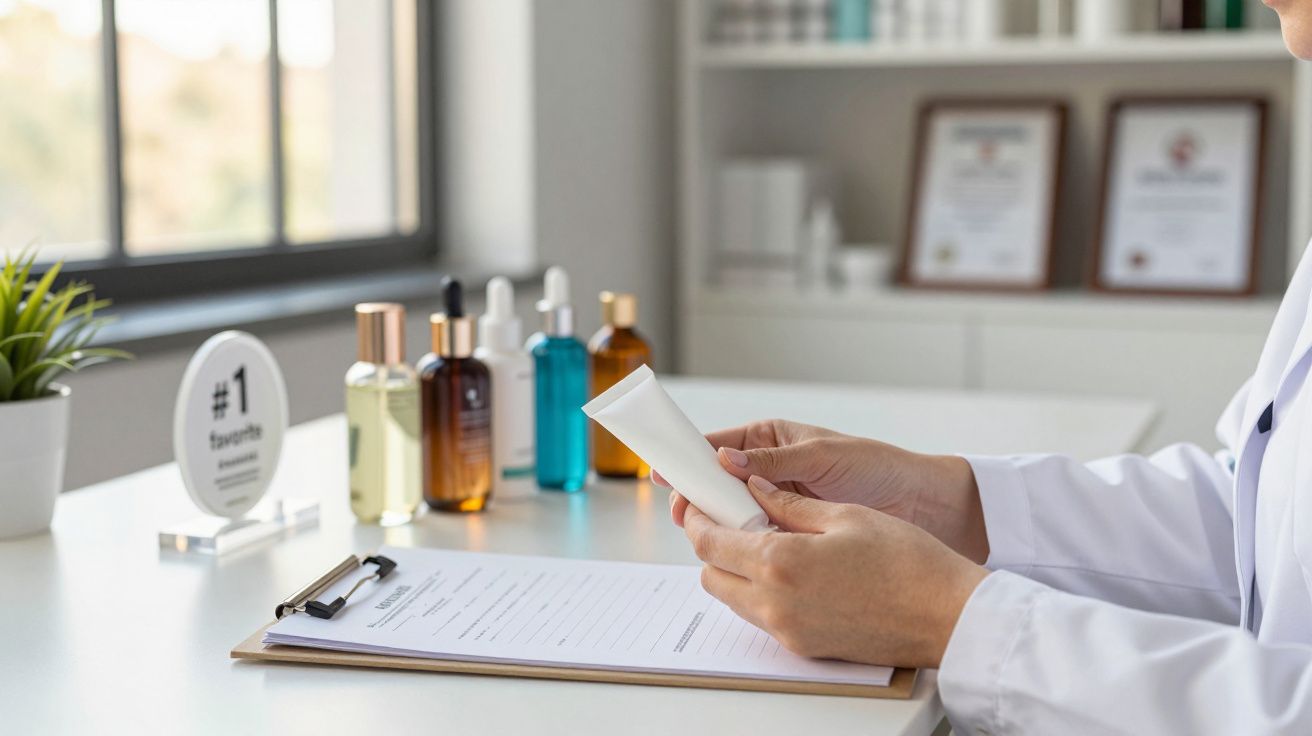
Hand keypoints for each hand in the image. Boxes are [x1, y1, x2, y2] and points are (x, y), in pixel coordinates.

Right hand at [654, 419, 987, 562]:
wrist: (919, 504)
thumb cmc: (875, 466)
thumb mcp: (822, 456)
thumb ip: (774, 461)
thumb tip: (726, 457)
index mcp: (769, 440)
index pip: (717, 447)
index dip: (688, 459)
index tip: (665, 471)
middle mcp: (766, 471)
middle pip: (716, 484)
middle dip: (698, 496)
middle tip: (684, 513)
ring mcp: (776, 503)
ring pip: (732, 513)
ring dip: (719, 522)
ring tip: (703, 533)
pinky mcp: (789, 532)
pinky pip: (756, 537)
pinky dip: (743, 543)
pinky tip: (733, 551)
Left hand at [683, 475, 987, 668]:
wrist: (947, 615)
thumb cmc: (907, 561)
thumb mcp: (844, 515)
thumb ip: (788, 504)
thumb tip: (753, 487)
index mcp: (778, 563)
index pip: (708, 541)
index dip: (697, 517)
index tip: (700, 501)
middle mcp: (774, 603)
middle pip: (711, 574)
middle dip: (714, 545)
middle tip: (735, 519)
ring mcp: (788, 630)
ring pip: (734, 599)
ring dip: (736, 570)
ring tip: (769, 542)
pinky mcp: (804, 646)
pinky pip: (763, 617)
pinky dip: (762, 592)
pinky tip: (793, 570)